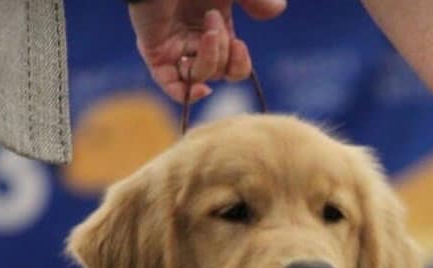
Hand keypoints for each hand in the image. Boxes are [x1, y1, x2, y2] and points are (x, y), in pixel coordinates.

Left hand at [128, 0, 286, 102]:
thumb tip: (278, 10)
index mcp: (215, 27)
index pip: (231, 67)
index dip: (239, 65)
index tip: (240, 46)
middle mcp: (194, 40)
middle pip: (218, 73)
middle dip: (223, 51)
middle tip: (213, 18)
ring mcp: (174, 47)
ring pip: (199, 78)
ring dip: (210, 58)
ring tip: (206, 29)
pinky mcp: (154, 51)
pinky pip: (171, 85)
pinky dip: (187, 93)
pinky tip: (203, 89)